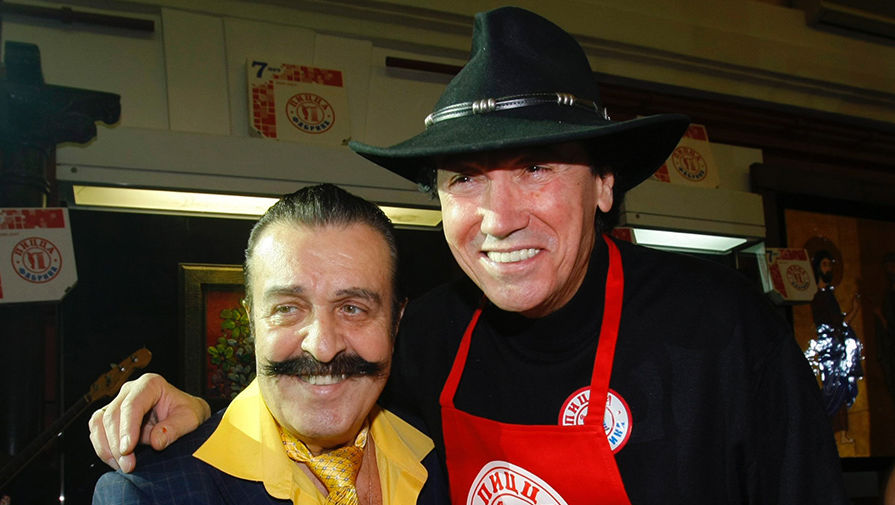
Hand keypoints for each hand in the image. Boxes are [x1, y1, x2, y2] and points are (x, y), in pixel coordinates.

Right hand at [88, 373, 210, 472]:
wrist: (184, 417)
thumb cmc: (187, 413)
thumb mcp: (191, 419)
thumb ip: (176, 428)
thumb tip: (157, 440)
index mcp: (150, 384)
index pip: (132, 405)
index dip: (127, 428)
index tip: (127, 449)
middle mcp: (131, 391)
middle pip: (112, 415)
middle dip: (116, 443)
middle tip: (128, 465)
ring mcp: (118, 403)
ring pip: (99, 423)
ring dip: (106, 447)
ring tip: (122, 466)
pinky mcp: (110, 418)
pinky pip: (97, 432)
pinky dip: (103, 449)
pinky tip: (116, 462)